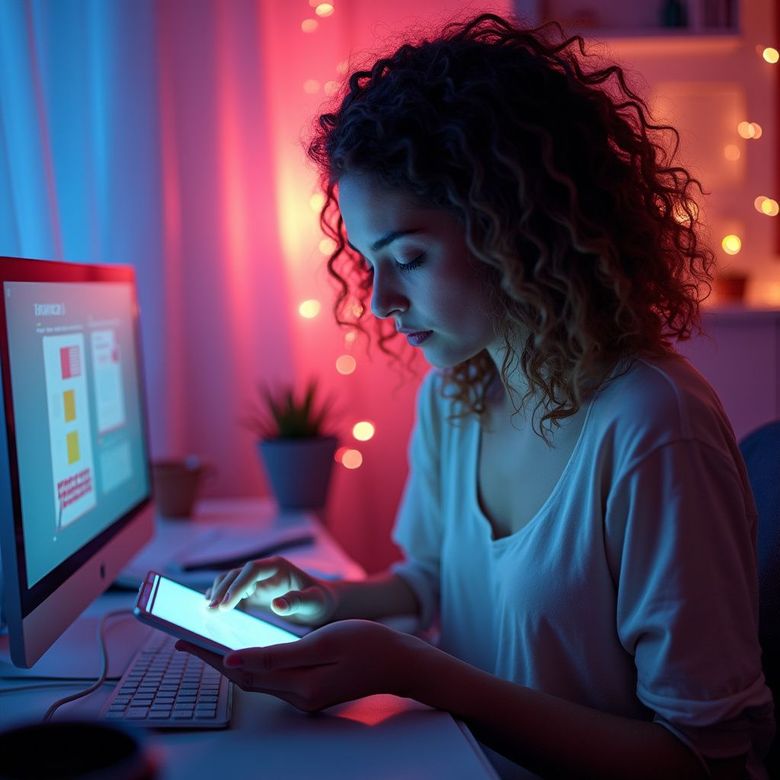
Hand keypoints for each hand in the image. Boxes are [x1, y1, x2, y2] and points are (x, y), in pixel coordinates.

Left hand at [175, 619, 424, 711]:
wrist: (399, 661)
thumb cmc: (367, 644)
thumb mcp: (323, 641)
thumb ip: (277, 654)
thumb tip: (234, 658)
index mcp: (300, 686)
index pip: (243, 671)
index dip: (211, 655)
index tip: (184, 639)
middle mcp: (297, 697)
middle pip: (244, 678)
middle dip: (211, 659)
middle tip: (184, 638)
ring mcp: (303, 697)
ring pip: (255, 680)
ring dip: (228, 662)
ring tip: (204, 642)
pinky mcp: (309, 690)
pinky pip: (271, 678)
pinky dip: (251, 664)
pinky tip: (242, 650)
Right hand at [204, 556, 336, 625]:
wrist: (320, 604)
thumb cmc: (319, 601)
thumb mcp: (314, 602)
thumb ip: (297, 602)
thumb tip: (276, 605)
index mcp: (278, 566)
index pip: (251, 570)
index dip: (237, 585)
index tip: (226, 604)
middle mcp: (263, 571)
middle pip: (236, 574)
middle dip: (222, 591)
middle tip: (211, 611)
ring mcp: (255, 581)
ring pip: (229, 581)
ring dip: (217, 594)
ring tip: (208, 611)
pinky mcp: (251, 593)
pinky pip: (230, 592)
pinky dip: (218, 598)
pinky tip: (208, 608)